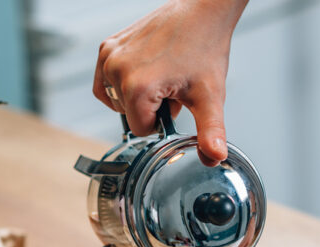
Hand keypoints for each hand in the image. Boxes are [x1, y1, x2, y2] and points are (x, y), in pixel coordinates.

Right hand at [93, 0, 247, 165]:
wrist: (201, 12)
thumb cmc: (205, 48)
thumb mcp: (210, 98)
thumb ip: (210, 133)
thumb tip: (214, 158)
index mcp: (138, 87)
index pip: (141, 129)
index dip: (161, 121)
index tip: (175, 101)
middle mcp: (117, 70)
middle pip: (128, 115)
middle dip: (151, 108)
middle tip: (171, 86)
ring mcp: (109, 56)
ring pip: (116, 100)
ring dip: (137, 96)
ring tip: (160, 77)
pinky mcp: (107, 47)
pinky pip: (106, 82)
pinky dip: (122, 84)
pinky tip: (143, 73)